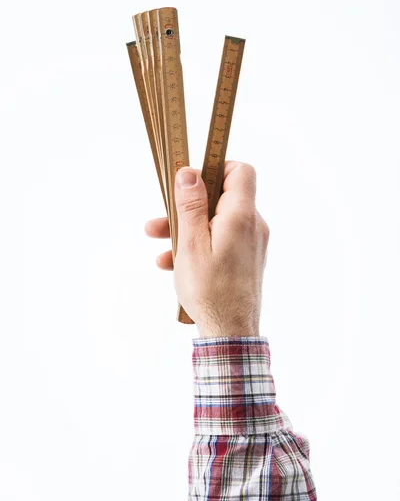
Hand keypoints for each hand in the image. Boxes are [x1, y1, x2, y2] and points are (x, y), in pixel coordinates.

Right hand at [144, 161, 268, 337]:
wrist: (229, 332)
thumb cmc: (209, 290)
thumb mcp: (191, 243)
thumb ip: (191, 205)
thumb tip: (189, 172)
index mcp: (242, 216)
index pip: (240, 171)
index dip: (215, 167)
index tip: (190, 179)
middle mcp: (253, 226)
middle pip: (221, 199)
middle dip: (187, 206)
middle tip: (160, 218)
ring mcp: (251, 245)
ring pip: (216, 223)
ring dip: (187, 229)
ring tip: (158, 242)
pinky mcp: (246, 260)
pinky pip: (221, 242)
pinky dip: (198, 246)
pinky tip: (172, 264)